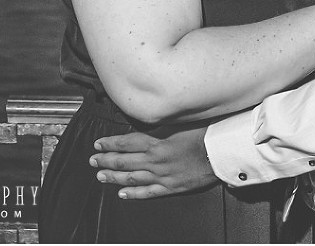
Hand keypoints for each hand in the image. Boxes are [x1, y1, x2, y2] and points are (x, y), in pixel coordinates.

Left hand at [91, 126, 215, 198]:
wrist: (221, 154)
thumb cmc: (205, 135)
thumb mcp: (181, 123)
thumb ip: (162, 125)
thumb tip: (148, 121)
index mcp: (157, 143)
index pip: (126, 143)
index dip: (110, 144)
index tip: (98, 144)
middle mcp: (156, 161)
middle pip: (124, 162)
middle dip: (106, 160)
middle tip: (93, 160)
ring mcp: (162, 176)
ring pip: (131, 178)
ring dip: (114, 177)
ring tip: (100, 176)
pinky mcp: (171, 188)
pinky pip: (148, 193)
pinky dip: (133, 194)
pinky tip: (122, 194)